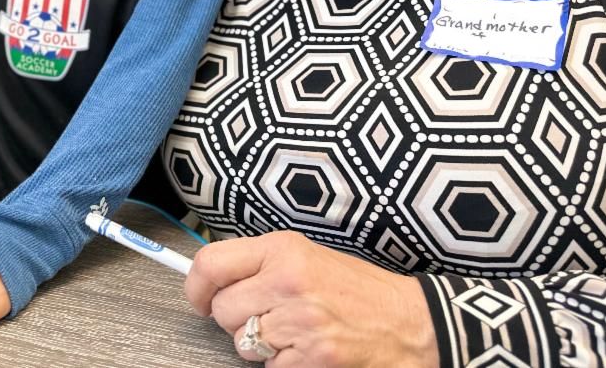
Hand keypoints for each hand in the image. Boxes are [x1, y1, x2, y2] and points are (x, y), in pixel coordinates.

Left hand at [184, 231, 438, 367]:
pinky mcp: (312, 359)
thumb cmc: (358, 290)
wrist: (410, 323)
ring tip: (294, 333)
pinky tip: (309, 350)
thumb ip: (260, 264)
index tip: (199, 298)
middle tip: (266, 317)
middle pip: (224, 310)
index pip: (211, 263)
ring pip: (243, 343)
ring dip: (262, 345)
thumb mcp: (308, 257)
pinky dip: (285, 365)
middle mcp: (287, 281)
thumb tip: (213, 279)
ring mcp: (300, 322)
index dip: (195, 287)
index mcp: (283, 250)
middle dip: (237, 320)